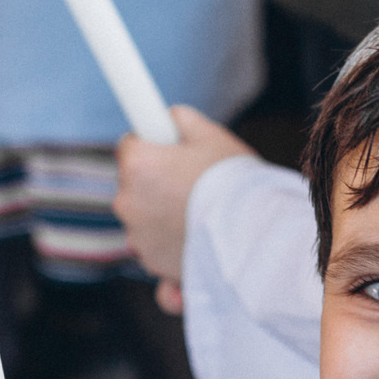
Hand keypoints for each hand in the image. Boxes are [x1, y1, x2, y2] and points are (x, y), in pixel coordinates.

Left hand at [114, 105, 254, 311]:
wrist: (252, 238)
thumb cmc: (232, 183)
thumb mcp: (212, 136)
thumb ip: (182, 120)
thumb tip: (170, 118)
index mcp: (137, 164)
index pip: (129, 144)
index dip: (152, 145)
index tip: (165, 148)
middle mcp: (127, 201)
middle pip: (134, 184)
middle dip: (157, 181)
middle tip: (192, 182)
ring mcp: (137, 235)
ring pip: (144, 216)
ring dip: (162, 213)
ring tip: (199, 212)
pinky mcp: (150, 261)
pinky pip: (154, 245)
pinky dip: (169, 242)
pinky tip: (194, 237)